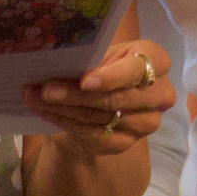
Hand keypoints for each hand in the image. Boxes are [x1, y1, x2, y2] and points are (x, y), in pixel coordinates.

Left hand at [22, 40, 174, 157]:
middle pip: (116, 98)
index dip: (111, 77)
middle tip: (45, 90)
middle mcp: (160, 94)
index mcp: (156, 60)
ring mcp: (147, 122)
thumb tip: (60, 62)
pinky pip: (96, 136)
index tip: (84, 81)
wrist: (104, 97)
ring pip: (102, 118)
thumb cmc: (104, 65)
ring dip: (65, 109)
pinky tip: (46, 113)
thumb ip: (90, 58)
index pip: (137, 70)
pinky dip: (67, 124)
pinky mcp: (129, 143)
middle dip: (76, 95)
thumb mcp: (102, 53)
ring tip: (36, 98)